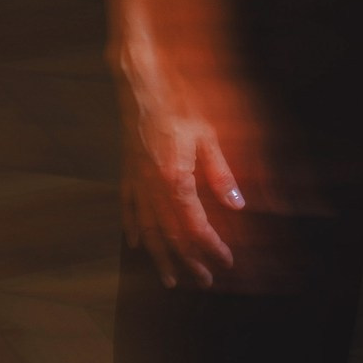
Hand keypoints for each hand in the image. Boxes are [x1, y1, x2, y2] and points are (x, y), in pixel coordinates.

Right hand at [119, 64, 274, 289]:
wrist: (141, 82)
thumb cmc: (176, 102)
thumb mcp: (207, 134)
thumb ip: (220, 172)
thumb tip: (236, 202)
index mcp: (174, 178)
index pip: (194, 225)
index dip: (210, 246)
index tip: (224, 260)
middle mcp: (151, 186)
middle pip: (170, 235)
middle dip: (188, 261)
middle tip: (204, 280)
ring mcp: (136, 180)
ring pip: (147, 230)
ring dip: (160, 256)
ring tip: (170, 278)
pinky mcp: (127, 171)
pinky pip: (128, 208)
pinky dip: (132, 229)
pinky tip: (135, 243)